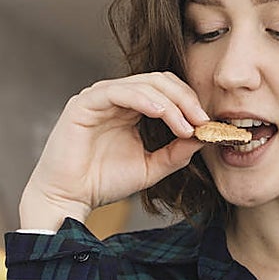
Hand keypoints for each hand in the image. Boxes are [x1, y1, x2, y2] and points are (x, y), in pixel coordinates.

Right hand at [19, 73, 211, 229]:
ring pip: (143, 84)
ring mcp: (99, 98)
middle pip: (159, 81)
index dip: (190, 102)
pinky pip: (119, 92)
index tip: (208, 125)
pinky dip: (144, 99)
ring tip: (186, 126)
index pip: (167, 90)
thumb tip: (204, 137)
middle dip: (186, 99)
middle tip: (202, 121)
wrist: (70, 198)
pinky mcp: (84, 103)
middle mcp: (116, 98)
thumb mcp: (151, 168)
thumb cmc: (104, 183)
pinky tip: (162, 113)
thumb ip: (176, 153)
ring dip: (171, 103)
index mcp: (131, 108)